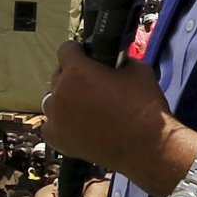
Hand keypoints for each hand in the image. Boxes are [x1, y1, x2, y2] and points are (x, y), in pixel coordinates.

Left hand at [41, 44, 186, 189]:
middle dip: (72, 76)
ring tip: (83, 107)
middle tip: (92, 85)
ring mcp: (55, 118)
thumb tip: (116, 63)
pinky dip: (59, 124)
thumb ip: (120, 62)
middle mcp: (60, 92)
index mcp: (76, 70)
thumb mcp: (138, 70)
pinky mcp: (57, 140)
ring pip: (52, 101)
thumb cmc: (144, 105)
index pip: (66, 50)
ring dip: (64, 100)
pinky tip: (75, 126)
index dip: (78, 52)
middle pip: (58, 76)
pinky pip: (50, 126)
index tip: (88, 57)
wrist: (146, 146)